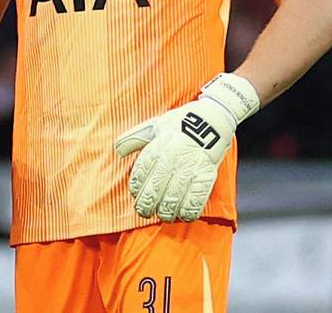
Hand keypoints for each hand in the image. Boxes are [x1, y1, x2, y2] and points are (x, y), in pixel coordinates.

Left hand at [115, 73, 258, 222]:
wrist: (213, 118)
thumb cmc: (182, 122)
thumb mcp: (156, 125)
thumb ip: (135, 138)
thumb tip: (118, 150)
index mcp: (157, 147)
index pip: (139, 176)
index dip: (136, 190)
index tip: (137, 195)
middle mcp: (171, 159)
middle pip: (153, 192)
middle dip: (146, 207)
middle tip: (146, 211)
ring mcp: (189, 168)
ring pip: (172, 201)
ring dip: (166, 212)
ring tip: (164, 214)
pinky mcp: (206, 175)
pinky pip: (195, 201)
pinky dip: (187, 212)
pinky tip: (183, 214)